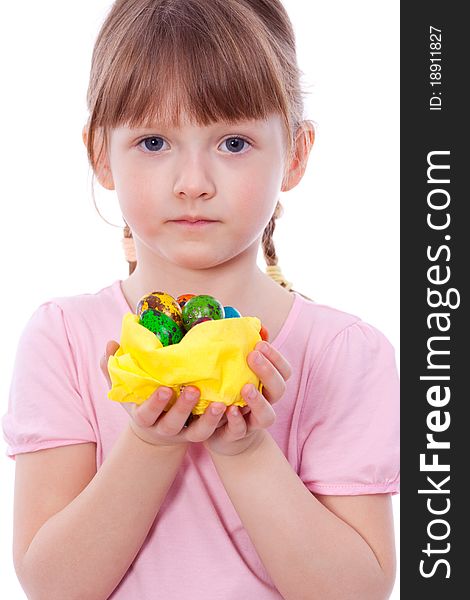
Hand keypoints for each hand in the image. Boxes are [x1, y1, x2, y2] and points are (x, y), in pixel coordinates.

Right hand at [100, 341, 226, 447]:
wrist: (156, 431)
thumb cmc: (141, 399)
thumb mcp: (126, 387)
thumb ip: (113, 367)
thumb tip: (110, 344)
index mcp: (144, 416)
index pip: (147, 413)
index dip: (155, 404)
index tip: (164, 389)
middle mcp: (165, 427)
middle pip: (173, 423)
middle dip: (183, 408)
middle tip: (193, 389)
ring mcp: (185, 433)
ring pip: (199, 432)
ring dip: (209, 419)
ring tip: (220, 404)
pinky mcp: (203, 432)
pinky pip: (217, 431)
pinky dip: (225, 422)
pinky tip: (235, 407)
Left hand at [203, 341, 291, 456]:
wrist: (223, 431)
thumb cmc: (233, 392)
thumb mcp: (239, 371)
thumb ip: (248, 349)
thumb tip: (259, 325)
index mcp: (269, 385)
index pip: (284, 371)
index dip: (276, 358)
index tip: (260, 343)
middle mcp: (267, 403)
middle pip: (279, 389)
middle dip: (268, 372)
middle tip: (252, 356)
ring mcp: (254, 421)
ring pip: (267, 416)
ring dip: (258, 401)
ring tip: (246, 387)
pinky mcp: (237, 434)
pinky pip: (241, 430)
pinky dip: (237, 421)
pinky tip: (230, 410)